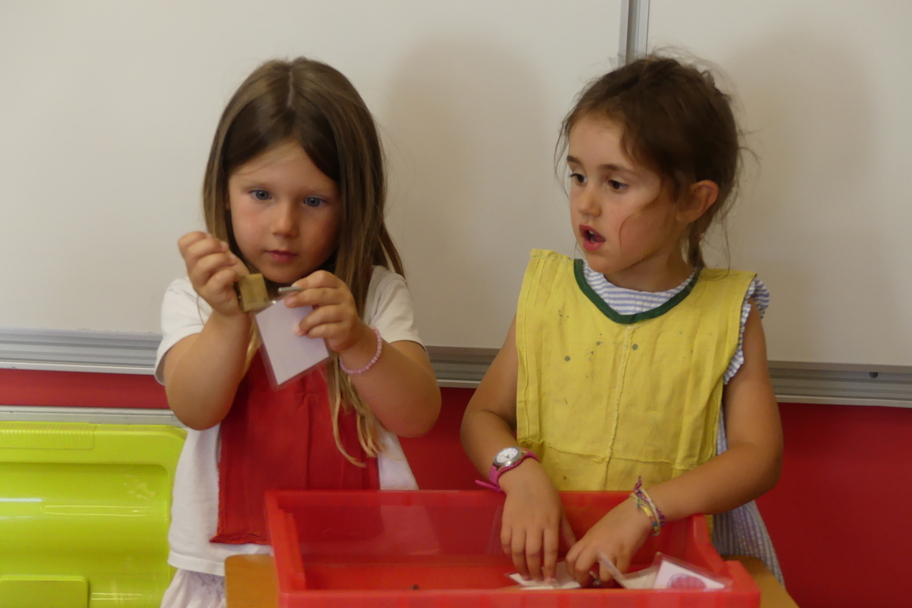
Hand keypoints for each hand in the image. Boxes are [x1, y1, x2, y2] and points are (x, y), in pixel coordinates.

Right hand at [178, 232, 248, 316]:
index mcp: (194, 261)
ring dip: (220, 258)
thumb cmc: (230, 277)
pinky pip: (216, 280)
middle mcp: (193, 272)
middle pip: (191, 252)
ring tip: (232, 261)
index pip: (183, 243)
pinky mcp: (211, 295)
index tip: (214, 240)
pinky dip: (229, 274)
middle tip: (225, 249)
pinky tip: (235, 276)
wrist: (239, 302)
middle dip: (211, 244)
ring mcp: (201, 285)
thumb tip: (212, 238)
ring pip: (202, 266)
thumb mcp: (223, 257)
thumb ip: (216, 247)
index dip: (198, 236)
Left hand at [284, 270, 371, 354]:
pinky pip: (326, 329)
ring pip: (323, 313)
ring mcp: (347, 312)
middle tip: (288, 304)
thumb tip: (288, 298)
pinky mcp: (346, 329)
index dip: (306, 281)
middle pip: (322, 293)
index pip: (323, 277)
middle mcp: (345, 296)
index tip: (293, 288)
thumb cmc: (331, 315)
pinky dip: (314, 332)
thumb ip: (310, 297)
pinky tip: (308, 334)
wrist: (352, 334)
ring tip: (298, 329)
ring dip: (306, 321)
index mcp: (338, 286)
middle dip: (302, 298)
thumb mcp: (323, 302)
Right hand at [498, 460, 576, 581]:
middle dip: (534, 570)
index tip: (550, 579)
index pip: (550, 550)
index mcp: (549, 523)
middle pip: (533, 553)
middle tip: (536, 580)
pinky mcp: (506, 521)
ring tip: (524, 574)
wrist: (524, 479)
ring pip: (518, 550)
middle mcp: (534, 525)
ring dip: (520, 565)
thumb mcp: (560, 511)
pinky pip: (506, 541)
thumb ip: (566, 532)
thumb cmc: (546, 495)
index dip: (550, 567)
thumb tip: (573, 550)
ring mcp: (518, 523)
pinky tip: (513, 558)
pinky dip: (508, 553)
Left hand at [565, 496, 653, 586]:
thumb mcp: (598, 532)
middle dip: (583, 580)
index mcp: (587, 539)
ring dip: (605, 583)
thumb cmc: (617, 521)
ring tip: (608, 583)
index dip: (571, 571)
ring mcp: (610, 550)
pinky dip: (619, 577)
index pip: (570, 558)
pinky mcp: (625, 554)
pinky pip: (620, 573)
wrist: (636, 512)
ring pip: (603, 576)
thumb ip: (591, 546)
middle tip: (589, 584)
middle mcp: (595, 545)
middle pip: (580, 568)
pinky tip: (619, 575)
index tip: (577, 577)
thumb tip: (589, 565)